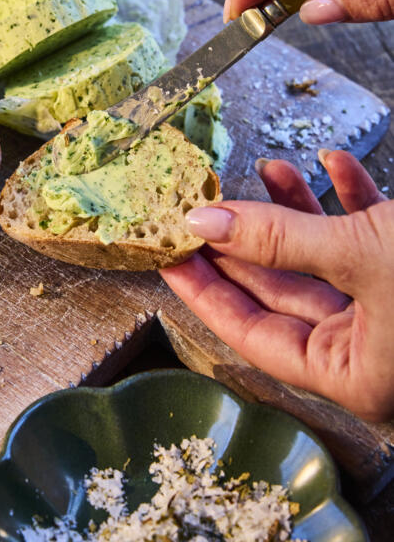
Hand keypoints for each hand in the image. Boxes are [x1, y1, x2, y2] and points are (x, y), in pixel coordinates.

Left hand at [159, 151, 393, 421]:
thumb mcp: (359, 256)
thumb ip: (281, 240)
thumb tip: (207, 223)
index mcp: (351, 376)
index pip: (253, 334)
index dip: (206, 292)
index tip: (170, 255)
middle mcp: (368, 351)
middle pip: (282, 294)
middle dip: (245, 240)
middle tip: (201, 206)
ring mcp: (389, 312)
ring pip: (322, 260)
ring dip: (297, 211)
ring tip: (267, 169)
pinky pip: (367, 237)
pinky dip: (350, 200)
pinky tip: (333, 164)